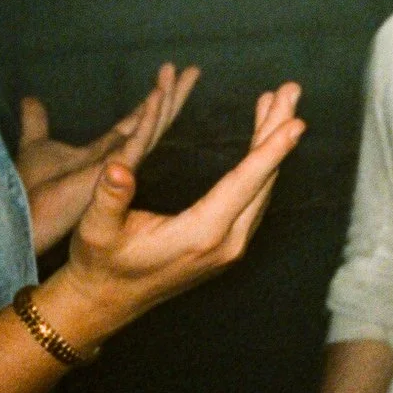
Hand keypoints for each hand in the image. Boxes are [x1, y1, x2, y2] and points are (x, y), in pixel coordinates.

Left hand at [16, 65, 200, 251]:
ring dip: (167, 99)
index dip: (156, 98)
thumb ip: (37, 123)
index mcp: (107, 150)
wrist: (24, 216)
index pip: (139, 119)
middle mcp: (120, 157)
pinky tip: (158, 96)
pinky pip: (138, 141)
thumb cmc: (32, 189)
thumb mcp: (35, 145)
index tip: (172, 73)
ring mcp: (120, 165)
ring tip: (180, 73)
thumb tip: (29, 99)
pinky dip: (149, 118)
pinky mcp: (114, 172)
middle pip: (155, 121)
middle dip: (174, 95)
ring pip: (153, 128)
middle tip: (194, 69)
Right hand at [45, 83, 305, 344]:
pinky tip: (260, 140)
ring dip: (271, 144)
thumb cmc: (98, 264)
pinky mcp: (228, 246)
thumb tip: (117, 169)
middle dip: (276, 131)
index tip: (297, 123)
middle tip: (291, 90)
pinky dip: (262, 164)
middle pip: (263, 180)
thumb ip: (108, 199)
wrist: (104, 303)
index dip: (271, 151)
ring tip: (278, 103)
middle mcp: (226, 243)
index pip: (244, 185)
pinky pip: (254, 198)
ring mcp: (231, 247)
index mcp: (201, 235)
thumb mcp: (95, 230)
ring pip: (263, 188)